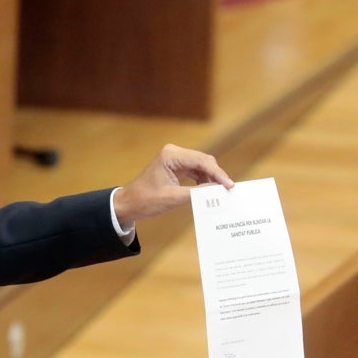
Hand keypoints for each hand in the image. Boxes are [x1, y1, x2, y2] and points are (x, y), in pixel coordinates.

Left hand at [113, 144, 233, 226]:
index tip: (229, 186)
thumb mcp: (173, 198)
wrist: (128, 204)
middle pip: (204, 161)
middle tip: (227, 191)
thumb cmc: (145, 200)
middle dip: (216, 176)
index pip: (202, 161)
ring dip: (210, 179)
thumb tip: (219, 191)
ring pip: (201, 166)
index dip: (218, 174)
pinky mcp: (176, 166)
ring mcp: (175, 159)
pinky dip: (203, 180)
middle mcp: (174, 153)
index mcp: (171, 155)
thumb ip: (197, 194)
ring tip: (219, 193)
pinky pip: (195, 171)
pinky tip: (209, 191)